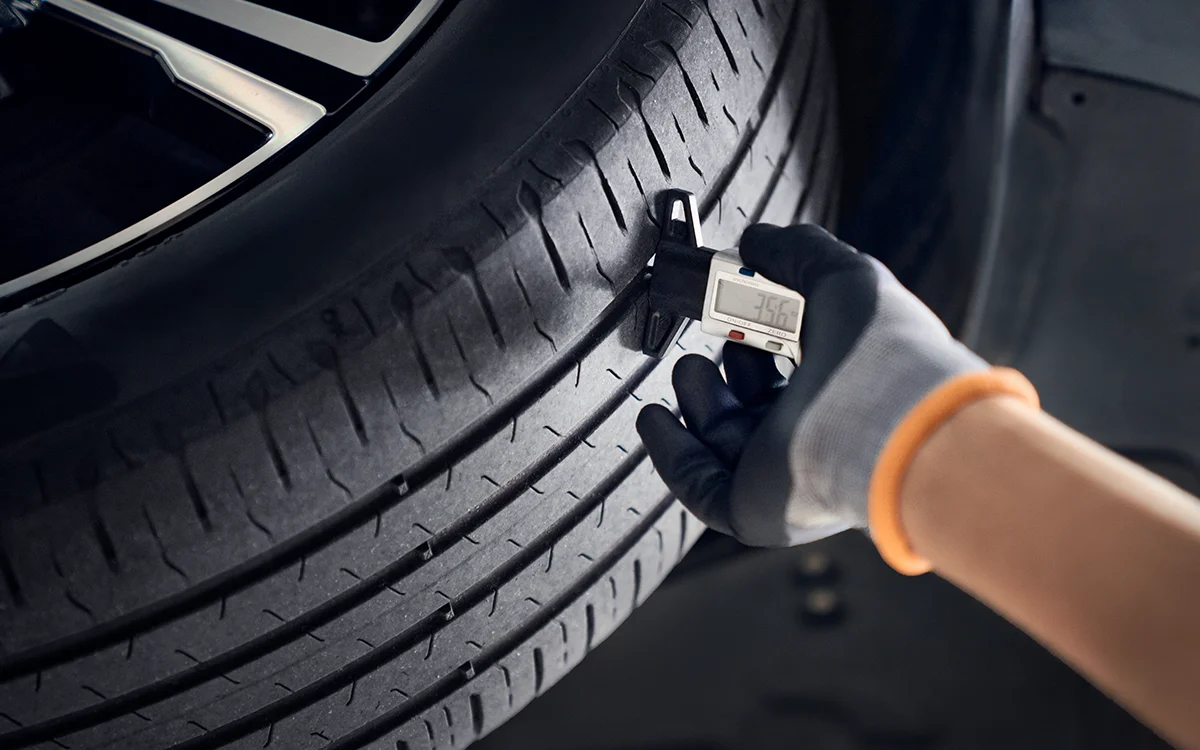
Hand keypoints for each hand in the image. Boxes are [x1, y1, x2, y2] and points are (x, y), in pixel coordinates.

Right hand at [636, 224, 986, 545]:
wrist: (886, 420)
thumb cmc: (881, 350)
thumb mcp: (841, 276)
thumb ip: (796, 253)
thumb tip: (755, 241)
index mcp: (848, 388)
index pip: (796, 368)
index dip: (761, 337)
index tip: (737, 306)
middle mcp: (819, 436)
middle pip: (757, 409)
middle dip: (727, 372)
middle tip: (713, 339)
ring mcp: (787, 477)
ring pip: (725, 447)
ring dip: (696, 405)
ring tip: (688, 369)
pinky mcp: (755, 509)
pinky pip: (700, 487)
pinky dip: (670, 453)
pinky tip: (654, 418)